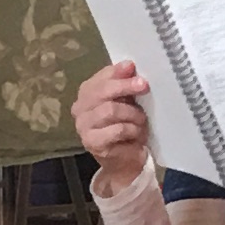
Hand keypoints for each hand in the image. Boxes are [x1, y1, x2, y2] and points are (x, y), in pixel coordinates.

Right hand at [73, 61, 154, 192]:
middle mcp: (79, 109)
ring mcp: (83, 127)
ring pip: (110, 110)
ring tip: (141, 120)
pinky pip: (117, 130)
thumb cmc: (126, 126)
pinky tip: (136, 133)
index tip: (134, 68)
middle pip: (102, 92)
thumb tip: (129, 65)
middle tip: (144, 86)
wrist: (124, 159)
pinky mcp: (92, 143)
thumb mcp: (127, 100)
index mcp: (86, 93)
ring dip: (132, 113)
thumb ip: (124, 82)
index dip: (117, 72)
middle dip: (125, 87)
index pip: (100, 78)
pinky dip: (132, 129)